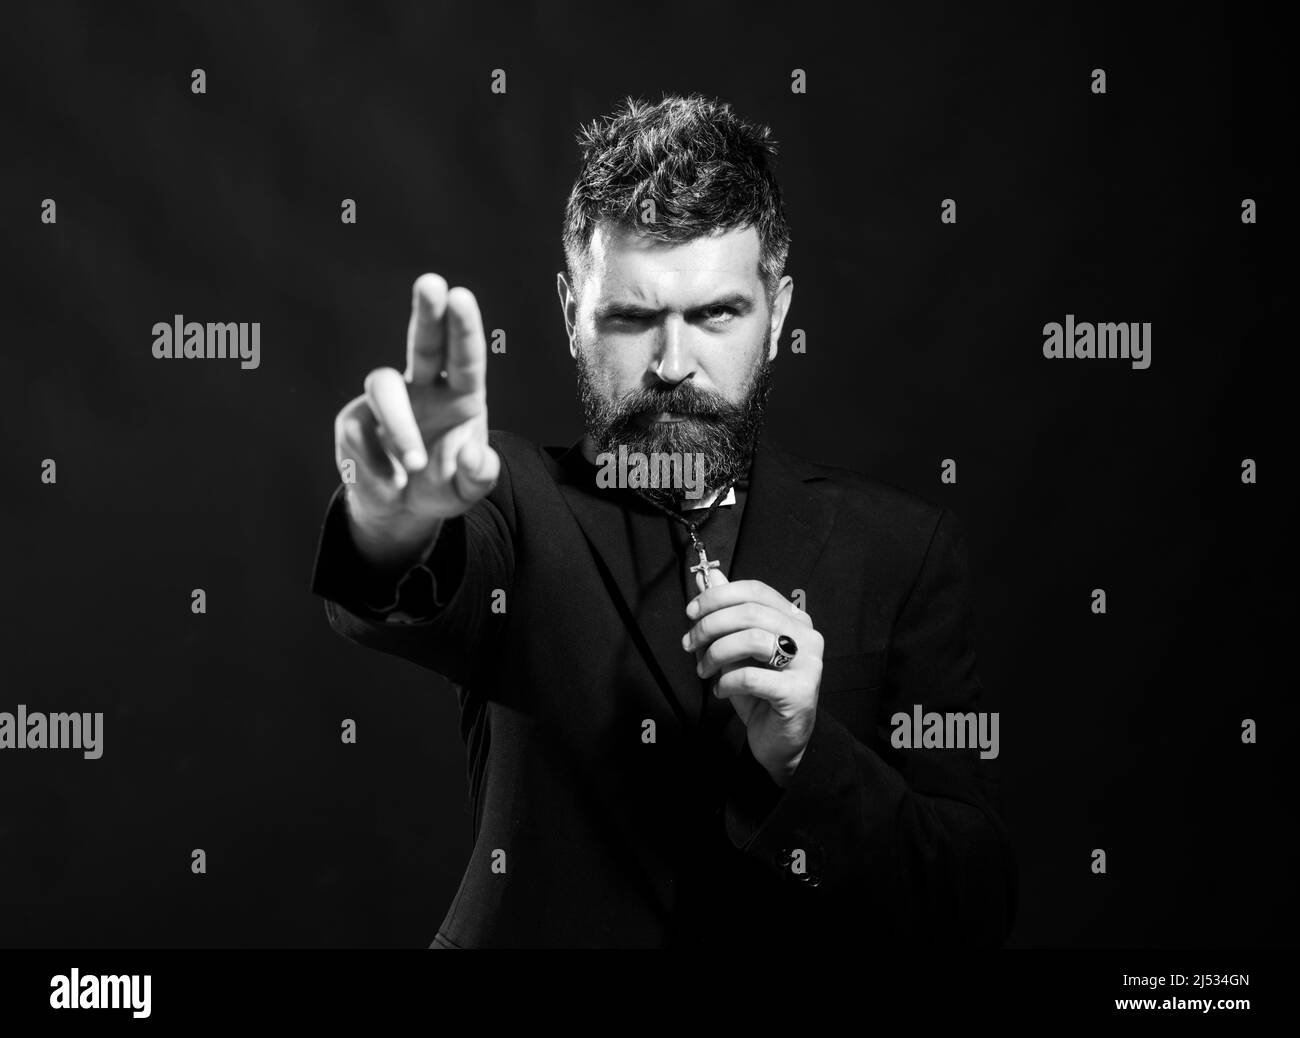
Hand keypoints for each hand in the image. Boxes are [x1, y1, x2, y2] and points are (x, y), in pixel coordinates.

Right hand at [332, 274, 498, 569]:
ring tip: (414, 464)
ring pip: (383, 385)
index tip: (460, 296)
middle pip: (424, 342)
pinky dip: (378, 466)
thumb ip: (478, 476)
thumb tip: (475, 454)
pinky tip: (392, 485)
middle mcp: (424, 388)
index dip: (464, 327)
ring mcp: (387, 402)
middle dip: (427, 312)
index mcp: (461, 397)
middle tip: (431, 283)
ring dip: (400, 424)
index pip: (465, 357)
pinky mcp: (355, 421)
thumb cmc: (441, 487)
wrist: (401, 510)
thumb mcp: (467, 491)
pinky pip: (360, 432)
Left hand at [682, 571, 822, 786]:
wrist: (779, 741)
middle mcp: (806, 636)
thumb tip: (708, 577)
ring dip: (716, 653)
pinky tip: (720, 690)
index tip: (691, 611)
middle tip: (689, 643)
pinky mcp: (799, 692)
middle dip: (710, 625)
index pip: (755, 591)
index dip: (719, 596)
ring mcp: (808, 664)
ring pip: (752, 639)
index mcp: (794, 619)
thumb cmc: (758, 693)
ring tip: (704, 669)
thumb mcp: (736, 650)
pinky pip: (752, 677)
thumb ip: (725, 614)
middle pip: (751, 612)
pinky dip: (726, 682)